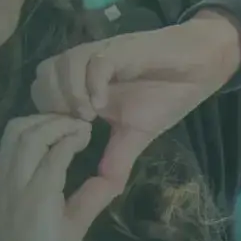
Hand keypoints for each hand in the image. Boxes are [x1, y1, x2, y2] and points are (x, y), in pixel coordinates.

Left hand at [0, 112, 111, 240]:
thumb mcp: (76, 232)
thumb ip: (92, 198)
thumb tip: (112, 176)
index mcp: (38, 196)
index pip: (55, 151)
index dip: (73, 135)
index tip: (89, 131)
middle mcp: (14, 185)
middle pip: (26, 135)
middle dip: (51, 123)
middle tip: (74, 124)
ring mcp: (0, 187)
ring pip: (10, 139)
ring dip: (33, 126)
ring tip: (57, 129)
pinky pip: (5, 154)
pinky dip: (22, 140)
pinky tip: (42, 147)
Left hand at [29, 8, 240, 214]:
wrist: (198, 69)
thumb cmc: (165, 96)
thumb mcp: (136, 135)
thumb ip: (117, 158)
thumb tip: (104, 190)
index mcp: (83, 87)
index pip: (42, 94)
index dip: (47, 116)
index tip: (65, 139)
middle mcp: (86, 69)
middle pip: (42, 76)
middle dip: (52, 105)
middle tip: (74, 127)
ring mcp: (101, 56)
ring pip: (61, 65)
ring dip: (69, 94)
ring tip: (88, 118)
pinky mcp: (120, 50)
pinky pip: (94, 62)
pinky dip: (91, 85)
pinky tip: (103, 106)